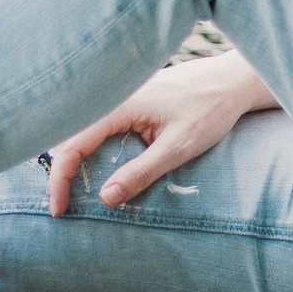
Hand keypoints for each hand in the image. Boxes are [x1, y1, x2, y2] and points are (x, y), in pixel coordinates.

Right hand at [45, 53, 278, 215]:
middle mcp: (114, 96)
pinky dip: (91, 148)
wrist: (233, 81)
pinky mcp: (132, 99)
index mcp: (120, 105)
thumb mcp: (177, 148)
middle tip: (62, 206)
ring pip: (83, 129)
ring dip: (75, 160)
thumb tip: (105, 198)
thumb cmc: (210, 111)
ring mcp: (122, 96)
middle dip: (61, 172)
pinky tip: (97, 167)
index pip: (72, 144)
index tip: (59, 210)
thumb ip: (140, 172)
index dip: (59, 179)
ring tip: (72, 192)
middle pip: (70, 136)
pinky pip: (100, 124)